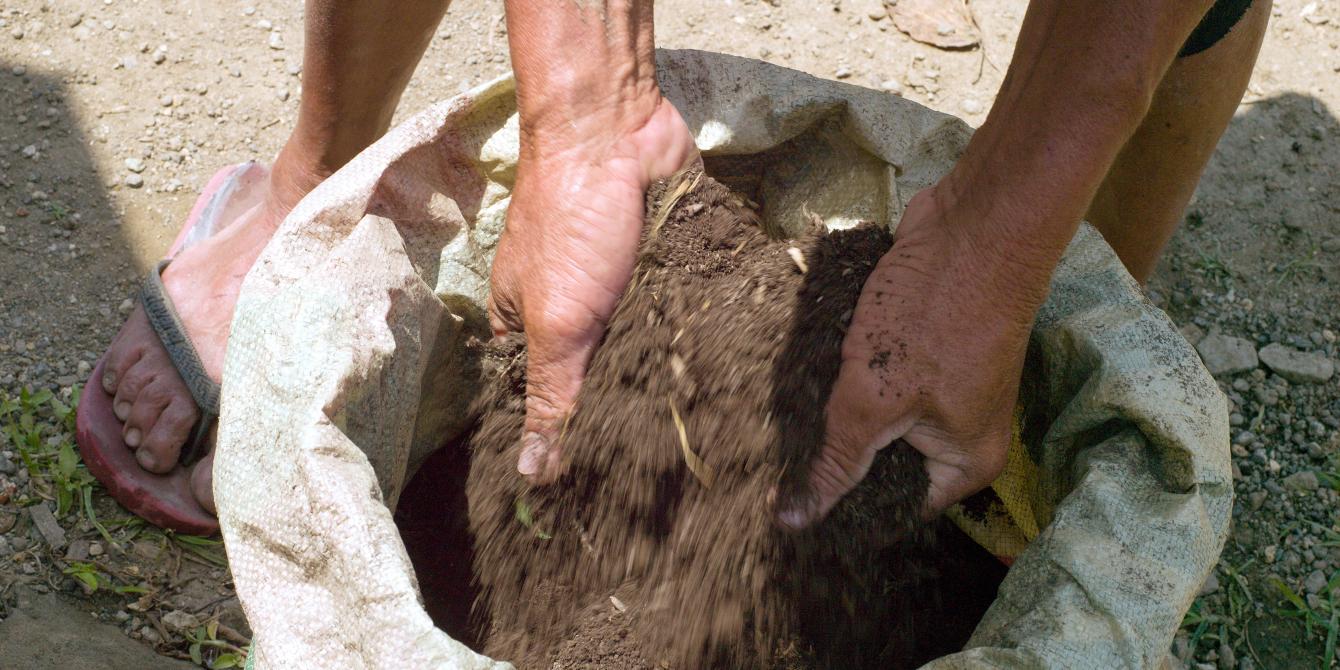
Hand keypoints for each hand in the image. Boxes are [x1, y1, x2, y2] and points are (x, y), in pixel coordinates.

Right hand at [488, 98, 696, 482]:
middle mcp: (570, 310)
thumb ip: (552, 396)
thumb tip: (533, 476)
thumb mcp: (557, 323)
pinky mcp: (664, 266)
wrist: (621, 132)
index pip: (541, 399)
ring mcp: (620, 289)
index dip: (566, 439)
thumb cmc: (572, 223)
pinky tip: (728, 384)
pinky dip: (696, 337)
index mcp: (524, 326)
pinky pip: (680, 314)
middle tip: (667, 479)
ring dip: (669, 378)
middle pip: (597, 379)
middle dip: (626, 413)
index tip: (603, 493)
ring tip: (708, 446)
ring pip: (645, 350)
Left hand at [779, 184, 1046, 527]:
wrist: (973, 223)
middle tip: (775, 461)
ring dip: (837, 408)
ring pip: (877, 414)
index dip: (846, 509)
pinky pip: (878, 375)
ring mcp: (944, 386)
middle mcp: (961, 430)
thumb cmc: (934, 315)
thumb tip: (797, 520)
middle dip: (838, 453)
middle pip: (886, 461)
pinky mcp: (923, 346)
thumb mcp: (875, 399)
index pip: (896, 508)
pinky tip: (802, 372)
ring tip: (780, 418)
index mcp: (964, 462)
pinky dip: (847, 371)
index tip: (791, 509)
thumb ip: (837, 459)